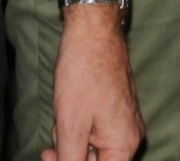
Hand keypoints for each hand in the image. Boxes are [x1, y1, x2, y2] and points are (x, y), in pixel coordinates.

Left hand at [42, 10, 140, 160]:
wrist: (92, 31)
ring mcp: (124, 121)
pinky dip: (79, 128)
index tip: (54, 157)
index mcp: (123, 144)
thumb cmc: (83, 74)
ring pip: (93, 148)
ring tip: (60, 122)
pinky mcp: (115, 109)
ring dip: (72, 142)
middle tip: (50, 148)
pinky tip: (68, 114)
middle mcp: (129, 136)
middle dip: (70, 156)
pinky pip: (95, 131)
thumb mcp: (71, 127)